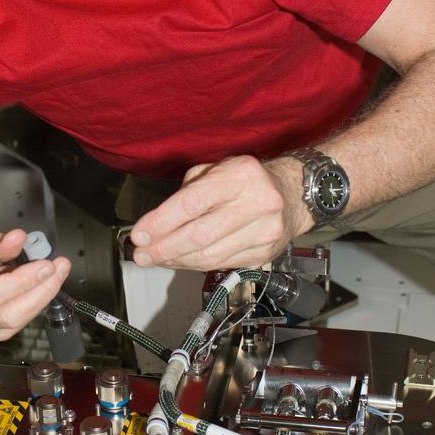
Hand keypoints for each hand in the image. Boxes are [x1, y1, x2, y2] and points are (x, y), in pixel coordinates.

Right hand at [0, 225, 70, 340]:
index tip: (44, 265)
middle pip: (8, 315)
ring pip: (17, 322)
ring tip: (54, 272)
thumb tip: (17, 239)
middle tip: (58, 267)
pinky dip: (35, 303)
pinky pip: (20, 323)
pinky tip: (42, 285)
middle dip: (40, 291)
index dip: (21, 282)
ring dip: (42, 296)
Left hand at [129, 156, 309, 270]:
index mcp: (241, 175)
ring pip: (209, 255)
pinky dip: (195, 265)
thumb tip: (154, 226)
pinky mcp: (264, 253)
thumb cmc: (247, 180)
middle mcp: (257, 202)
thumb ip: (187, 192)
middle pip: (199, 234)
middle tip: (141, 255)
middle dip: (164, 248)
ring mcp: (264, 231)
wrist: (294, 194)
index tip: (139, 235)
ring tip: (156, 259)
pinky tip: (179, 261)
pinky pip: (221, 264)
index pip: (192, 203)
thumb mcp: (217, 169)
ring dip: (176, 260)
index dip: (161, 222)